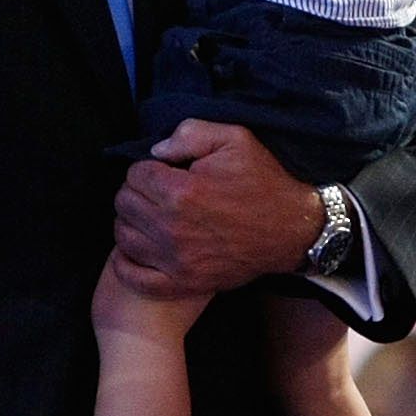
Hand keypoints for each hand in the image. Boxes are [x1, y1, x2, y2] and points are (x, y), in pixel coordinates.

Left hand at [113, 121, 321, 299]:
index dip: (146, 168)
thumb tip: (156, 150)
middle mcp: (172, 228)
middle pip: (124, 204)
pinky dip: (125, 263)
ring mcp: (176, 259)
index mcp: (181, 191)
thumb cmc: (263, 183)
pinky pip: (133, 277)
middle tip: (156, 192)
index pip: (134, 175)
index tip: (163, 172)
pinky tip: (136, 248)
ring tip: (150, 216)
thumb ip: (190, 133)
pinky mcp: (182, 283)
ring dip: (131, 222)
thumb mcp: (235, 139)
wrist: (292, 230)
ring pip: (123, 236)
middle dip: (137, 191)